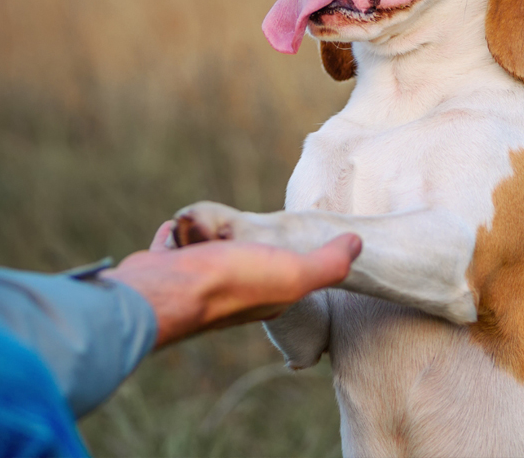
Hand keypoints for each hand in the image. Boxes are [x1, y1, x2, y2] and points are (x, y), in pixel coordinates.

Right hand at [103, 221, 360, 347]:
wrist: (165, 291)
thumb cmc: (231, 282)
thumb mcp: (294, 273)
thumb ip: (328, 263)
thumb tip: (358, 244)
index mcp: (266, 297)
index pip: (285, 273)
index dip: (290, 255)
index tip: (291, 238)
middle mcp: (230, 294)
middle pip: (241, 258)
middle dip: (241, 240)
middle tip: (241, 228)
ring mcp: (194, 281)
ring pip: (206, 250)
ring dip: (207, 233)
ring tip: (208, 226)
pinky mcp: (164, 269)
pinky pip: (172, 246)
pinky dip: (174, 235)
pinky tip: (177, 227)